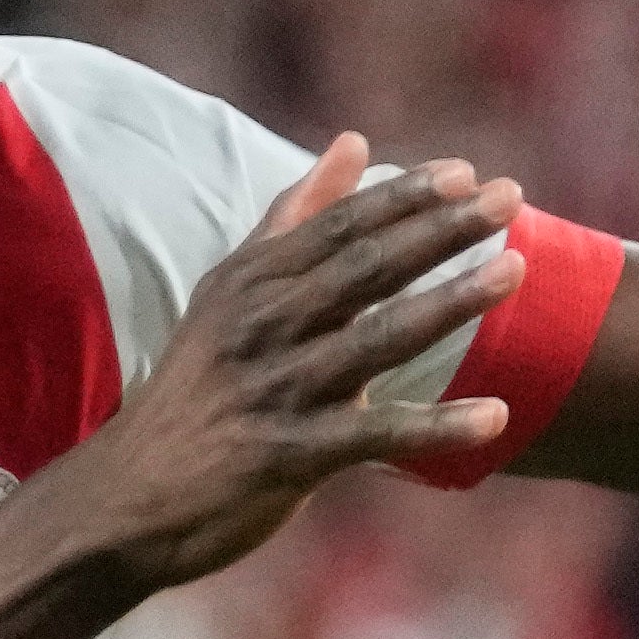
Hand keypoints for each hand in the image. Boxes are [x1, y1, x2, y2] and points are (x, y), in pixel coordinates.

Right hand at [46, 139, 532, 591]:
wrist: (124, 498)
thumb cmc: (196, 389)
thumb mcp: (230, 293)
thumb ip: (294, 216)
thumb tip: (355, 140)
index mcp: (251, 283)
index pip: (338, 226)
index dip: (403, 197)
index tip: (466, 173)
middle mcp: (261, 325)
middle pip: (364, 267)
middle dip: (440, 230)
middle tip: (509, 200)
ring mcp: (276, 390)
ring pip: (376, 337)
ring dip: (449, 303)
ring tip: (515, 272)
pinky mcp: (288, 456)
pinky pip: (374, 436)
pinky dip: (436, 427)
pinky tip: (496, 417)